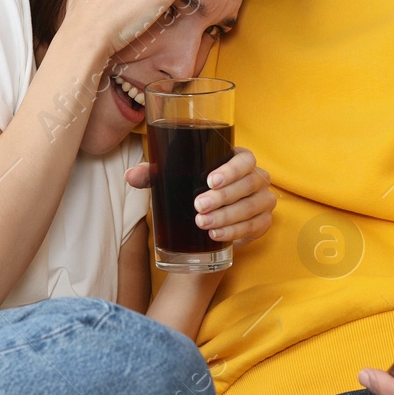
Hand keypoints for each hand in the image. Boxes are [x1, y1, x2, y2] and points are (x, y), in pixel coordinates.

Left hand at [127, 146, 274, 245]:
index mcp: (239, 159)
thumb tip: (131, 176)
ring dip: (228, 217)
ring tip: (203, 223)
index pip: (245, 159)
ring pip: (251, 207)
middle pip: (249, 184)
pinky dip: (236, 232)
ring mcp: (263, 200)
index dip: (231, 170)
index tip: (210, 181)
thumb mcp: (173, 179)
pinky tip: (217, 235)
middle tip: (199, 207)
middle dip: (224, 197)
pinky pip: (254, 227)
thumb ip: (151, 174)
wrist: (205, 222)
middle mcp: (257, 177)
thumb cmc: (192, 189)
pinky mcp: (263, 222)